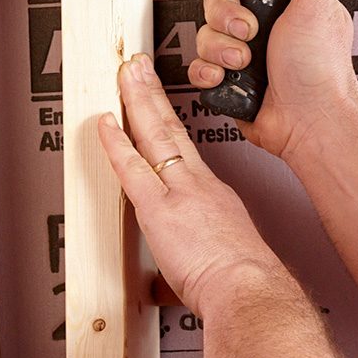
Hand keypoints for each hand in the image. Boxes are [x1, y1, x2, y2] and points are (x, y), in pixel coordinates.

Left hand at [98, 54, 284, 316]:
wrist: (252, 291)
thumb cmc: (246, 284)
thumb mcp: (226, 260)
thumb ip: (197, 259)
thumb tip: (174, 280)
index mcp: (214, 195)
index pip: (184, 149)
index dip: (168, 121)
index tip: (158, 102)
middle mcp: (198, 184)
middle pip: (170, 127)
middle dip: (152, 93)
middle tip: (139, 66)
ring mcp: (179, 192)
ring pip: (154, 134)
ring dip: (137, 99)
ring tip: (126, 73)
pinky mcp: (160, 209)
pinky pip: (132, 167)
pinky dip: (116, 143)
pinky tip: (105, 122)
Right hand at [188, 0, 357, 161]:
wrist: (309, 125)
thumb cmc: (320, 71)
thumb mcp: (317, 7)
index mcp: (284, 0)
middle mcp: (262, 23)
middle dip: (227, 15)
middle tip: (250, 31)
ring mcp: (243, 50)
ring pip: (205, 32)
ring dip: (221, 48)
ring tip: (245, 61)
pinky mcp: (228, 77)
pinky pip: (198, 65)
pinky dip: (208, 72)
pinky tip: (228, 78)